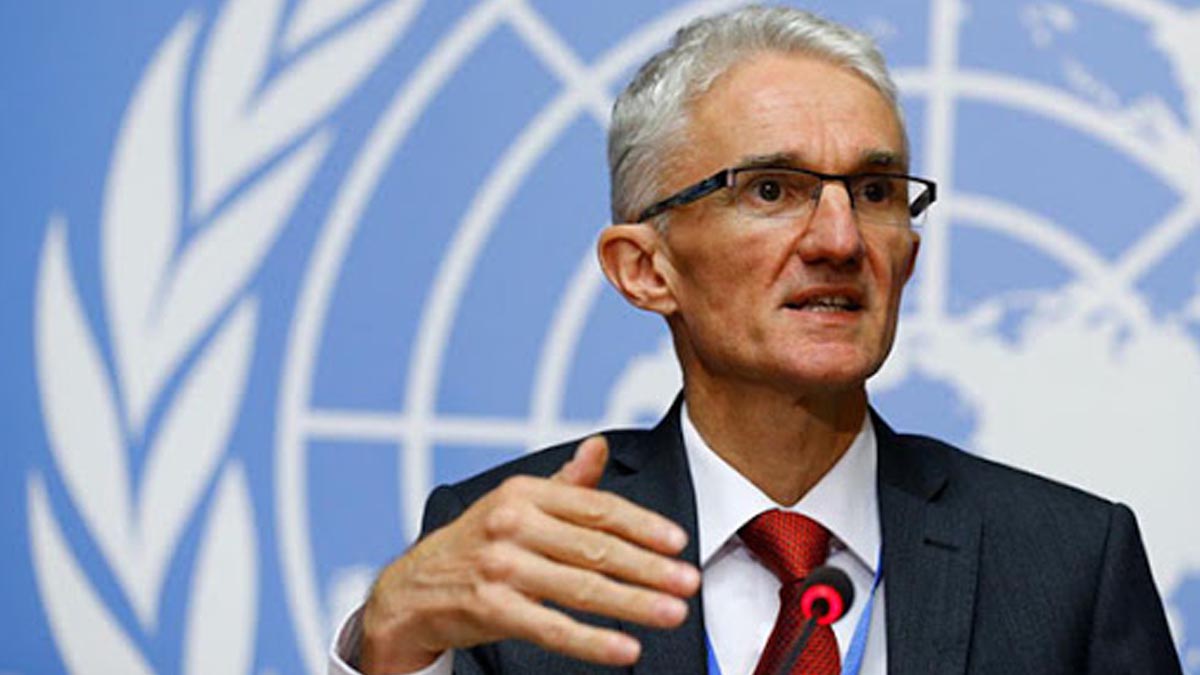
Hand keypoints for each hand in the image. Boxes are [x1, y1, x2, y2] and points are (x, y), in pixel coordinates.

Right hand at [358, 436, 701, 673]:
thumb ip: (565, 483)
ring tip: (672, 613)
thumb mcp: (515, 504)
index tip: (678, 542)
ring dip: (634, 603)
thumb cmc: (476, 544)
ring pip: (581, 588)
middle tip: (689, 581)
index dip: (642, 525)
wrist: (412, 589)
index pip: (595, 508)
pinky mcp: (491, 609)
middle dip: (649, 567)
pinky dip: (593, 640)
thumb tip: (599, 447)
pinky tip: (626, 647)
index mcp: (524, 493)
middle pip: (595, 549)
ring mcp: (500, 568)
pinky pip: (552, 627)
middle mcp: (511, 524)